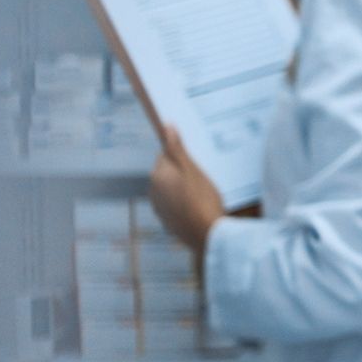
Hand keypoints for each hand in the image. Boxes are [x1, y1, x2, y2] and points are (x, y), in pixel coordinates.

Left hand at [150, 124, 224, 257]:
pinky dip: (184, 203)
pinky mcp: (167, 221)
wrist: (207, 235)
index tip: (198, 160)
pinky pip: (174, 204)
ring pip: (171, 189)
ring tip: (203, 193)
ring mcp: (159, 208)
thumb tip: (166, 127)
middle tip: (203, 176)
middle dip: (182, 172)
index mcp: (158, 175)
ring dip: (183, 188)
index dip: (182, 156)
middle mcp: (153, 191)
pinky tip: (199, 206)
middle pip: (167, 172)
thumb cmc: (202, 200)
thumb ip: (177, 149)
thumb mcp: (193, 170)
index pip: (165, 155)